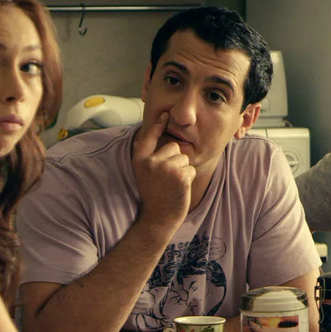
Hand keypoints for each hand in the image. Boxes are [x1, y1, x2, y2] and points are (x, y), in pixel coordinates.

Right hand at [132, 111, 194, 229]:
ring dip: (182, 170)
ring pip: (184, 158)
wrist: (158, 217)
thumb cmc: (154, 194)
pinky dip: (188, 178)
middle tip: (167, 178)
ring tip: (172, 183)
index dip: (158, 124)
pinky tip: (179, 188)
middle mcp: (150, 161)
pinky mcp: (178, 175)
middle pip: (174, 146)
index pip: (148, 136)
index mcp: (139, 159)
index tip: (165, 113)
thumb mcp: (144, 173)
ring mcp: (164, 168)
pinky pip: (191, 169)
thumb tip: (154, 135)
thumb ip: (149, 155)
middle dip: (176, 159)